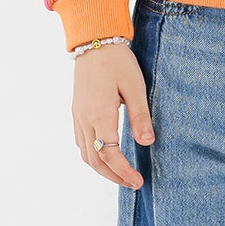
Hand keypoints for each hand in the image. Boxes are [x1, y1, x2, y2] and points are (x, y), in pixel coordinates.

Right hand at [72, 42, 154, 189]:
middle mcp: (85, 119)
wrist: (94, 41)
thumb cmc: (117, 61)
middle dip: (113, 176)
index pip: (109, 154)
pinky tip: (105, 155)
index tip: (138, 182)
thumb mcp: (135, 86)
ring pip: (85, 153)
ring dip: (102, 168)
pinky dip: (93, 155)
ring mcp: (78, 115)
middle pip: (94, 160)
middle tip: (132, 184)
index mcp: (100, 115)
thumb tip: (147, 143)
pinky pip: (81, 142)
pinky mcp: (77, 111)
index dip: (123, 172)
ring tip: (121, 174)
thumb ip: (140, 116)